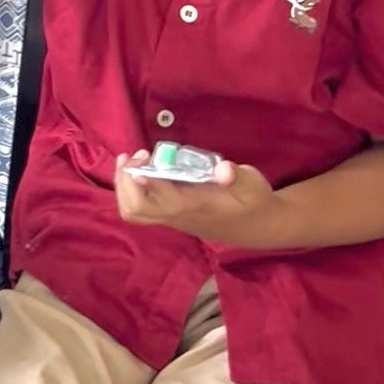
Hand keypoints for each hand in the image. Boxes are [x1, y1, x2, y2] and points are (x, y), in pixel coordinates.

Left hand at [114, 149, 275, 245]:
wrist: (258, 227)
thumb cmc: (254, 202)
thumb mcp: (253, 186)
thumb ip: (238, 177)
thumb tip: (224, 169)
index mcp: (194, 207)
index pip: (159, 201)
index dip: (144, 181)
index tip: (145, 157)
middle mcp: (177, 216)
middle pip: (135, 210)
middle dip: (126, 181)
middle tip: (136, 156)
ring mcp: (172, 218)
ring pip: (133, 211)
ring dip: (125, 184)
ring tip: (132, 159)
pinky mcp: (171, 215)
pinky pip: (140, 207)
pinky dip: (132, 187)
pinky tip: (144, 166)